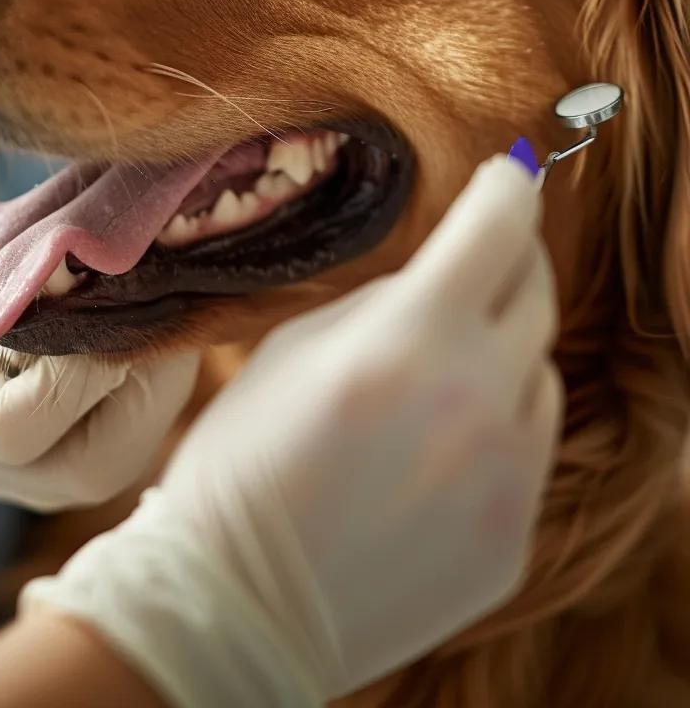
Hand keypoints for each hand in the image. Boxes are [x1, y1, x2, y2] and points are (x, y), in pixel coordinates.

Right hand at [22, 155, 562, 705]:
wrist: (236, 600)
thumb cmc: (242, 461)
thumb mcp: (293, 348)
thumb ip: (381, 303)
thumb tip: (439, 277)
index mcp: (409, 340)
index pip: (497, 229)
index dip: (506, 189)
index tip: (506, 177)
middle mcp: (477, 402)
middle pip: (536, 292)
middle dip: (508, 261)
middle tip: (479, 257)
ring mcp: (507, 478)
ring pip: (540, 372)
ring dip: (502, 350)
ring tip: (442, 367)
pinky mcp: (514, 536)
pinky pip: (529, 448)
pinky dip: (497, 424)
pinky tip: (438, 442)